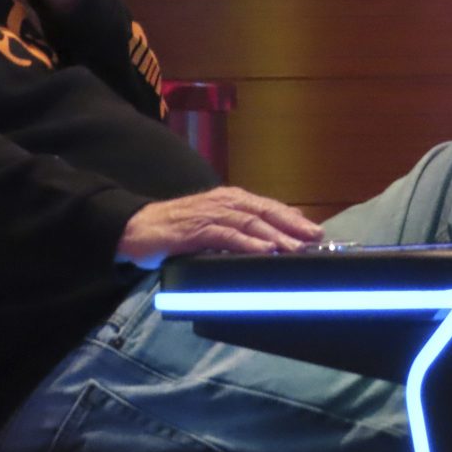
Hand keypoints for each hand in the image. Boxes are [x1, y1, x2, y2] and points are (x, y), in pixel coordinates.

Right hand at [117, 186, 324, 268]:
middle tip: (315, 239)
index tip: (316, 231)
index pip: (269, 207)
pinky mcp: (195, 230)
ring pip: (249, 222)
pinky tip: (262, 251)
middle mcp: (223, 202)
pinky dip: (246, 243)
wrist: (135, 228)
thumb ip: (240, 228)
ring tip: (295, 248)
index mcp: (230, 200)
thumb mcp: (213, 226)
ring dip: (274, 236)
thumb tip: (272, 237)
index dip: (293, 218)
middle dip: (292, 225)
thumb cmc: (176, 230)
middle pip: (265, 211)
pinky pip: (226, 236)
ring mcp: (209, 214)